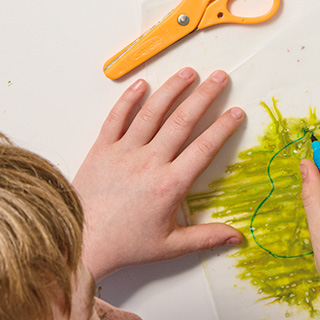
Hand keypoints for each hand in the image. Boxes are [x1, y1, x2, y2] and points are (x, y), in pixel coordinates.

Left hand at [73, 68, 244, 280]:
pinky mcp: (101, 149)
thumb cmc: (126, 245)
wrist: (80, 242)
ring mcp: (124, 152)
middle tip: (219, 77)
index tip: (237, 112)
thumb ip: (206, 238)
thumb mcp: (170, 246)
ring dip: (172, 89)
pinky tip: (142, 83)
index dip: (223, 128)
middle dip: (204, 96)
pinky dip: (129, 99)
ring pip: (152, 113)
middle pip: (182, 121)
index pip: (203, 148)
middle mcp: (149, 162)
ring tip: (188, 72)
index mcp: (170, 185)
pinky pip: (116, 118)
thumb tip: (239, 238)